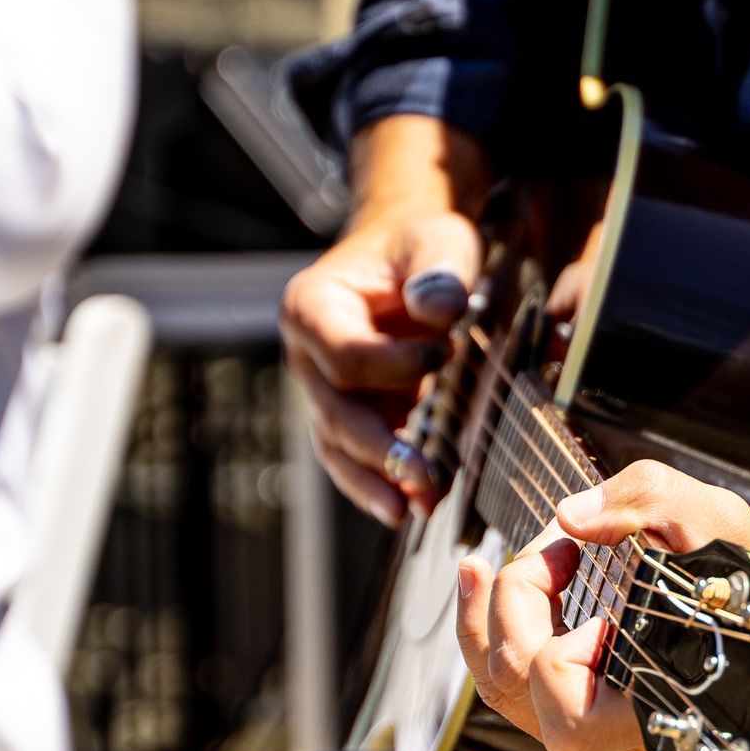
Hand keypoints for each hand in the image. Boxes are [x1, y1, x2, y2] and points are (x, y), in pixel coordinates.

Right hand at [281, 205, 482, 522]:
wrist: (407, 256)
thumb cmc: (418, 246)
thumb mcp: (437, 240)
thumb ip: (439, 270)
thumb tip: (437, 310)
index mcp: (312, 306)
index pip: (344, 355)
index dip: (393, 366)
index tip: (445, 354)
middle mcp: (305, 355)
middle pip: (334, 412)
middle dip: (380, 449)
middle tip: (425, 477)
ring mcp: (321, 390)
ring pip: (337, 446)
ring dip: (377, 481)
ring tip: (415, 509)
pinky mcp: (347, 414)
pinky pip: (354, 458)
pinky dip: (379, 483)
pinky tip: (410, 508)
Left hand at [456, 459, 749, 750]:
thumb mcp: (716, 522)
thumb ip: (647, 501)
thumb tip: (570, 515)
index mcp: (654, 714)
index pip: (566, 696)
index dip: (565, 636)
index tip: (598, 575)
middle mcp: (616, 743)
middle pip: (519, 686)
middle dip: (519, 601)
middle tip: (559, 550)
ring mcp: (594, 735)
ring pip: (502, 692)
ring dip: (487, 618)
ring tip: (478, 564)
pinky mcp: (579, 714)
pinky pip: (511, 686)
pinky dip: (490, 631)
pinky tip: (484, 579)